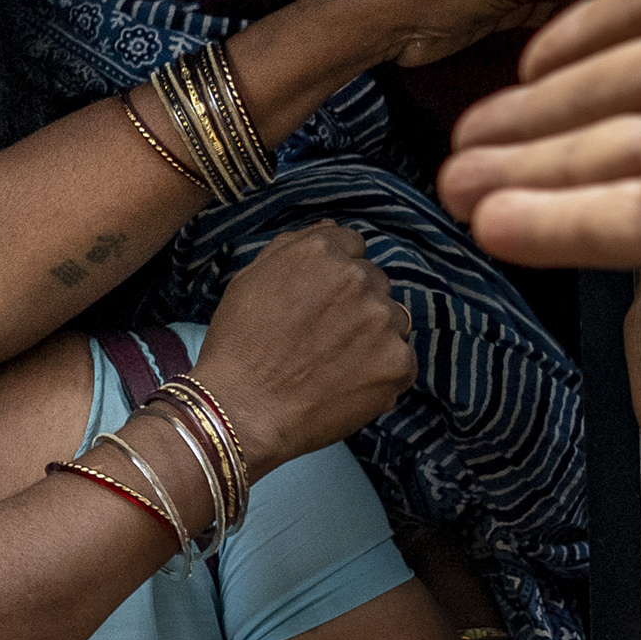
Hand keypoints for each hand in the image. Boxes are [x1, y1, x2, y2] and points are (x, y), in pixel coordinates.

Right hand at [188, 225, 415, 471]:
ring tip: (335, 363)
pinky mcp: (398, 363)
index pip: (351, 245)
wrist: (242, 410)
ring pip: (393, 318)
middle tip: (323, 336)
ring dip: (373, 334)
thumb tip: (328, 228)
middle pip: (374, 281)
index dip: (333, 274)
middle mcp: (357, 279)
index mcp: (321, 252)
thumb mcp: (249, 279)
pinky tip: (348, 383)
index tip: (319, 299)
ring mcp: (382, 321)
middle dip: (354, 302)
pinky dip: (382, 370)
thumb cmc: (238, 347)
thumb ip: (292, 245)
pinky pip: (402, 358)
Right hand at [444, 0, 640, 283]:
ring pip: (597, 160)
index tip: (539, 43)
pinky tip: (486, 219)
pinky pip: (607, 225)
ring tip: (452, 176)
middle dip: (545, 106)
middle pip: (618, 90)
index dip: (594, 20)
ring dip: (527, 168)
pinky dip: (545, 228)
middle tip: (475, 120)